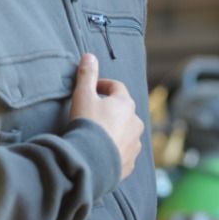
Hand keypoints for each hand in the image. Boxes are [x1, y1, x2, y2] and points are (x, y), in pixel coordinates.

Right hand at [69, 54, 143, 179]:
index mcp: (126, 104)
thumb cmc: (87, 124)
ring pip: (126, 132)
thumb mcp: (83, 95)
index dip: (102, 85)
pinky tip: (102, 153)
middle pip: (123, 110)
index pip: (116, 87)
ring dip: (114, 131)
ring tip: (97, 136)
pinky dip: (115, 150)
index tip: (91, 89)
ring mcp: (134, 144)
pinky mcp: (129, 163)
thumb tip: (89, 56)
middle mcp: (135, 123)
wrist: (89, 162)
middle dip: (110, 110)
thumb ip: (87, 75)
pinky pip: (123, 152)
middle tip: (92, 113)